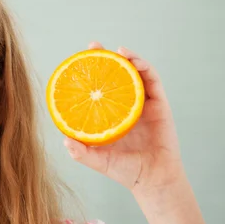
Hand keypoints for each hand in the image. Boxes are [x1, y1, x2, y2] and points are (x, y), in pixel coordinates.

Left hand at [63, 41, 184, 191]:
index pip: (97, 87)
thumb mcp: (98, 160)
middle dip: (104, 57)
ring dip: (127, 57)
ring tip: (117, 50)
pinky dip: (144, 68)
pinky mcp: (160, 104)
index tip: (76, 61)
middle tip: (93, 45)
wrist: (153, 179)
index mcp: (108, 114)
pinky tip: (134, 62)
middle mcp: (124, 105)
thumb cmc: (125, 170)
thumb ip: (81, 153)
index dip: (88, 72)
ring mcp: (142, 103)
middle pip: (114, 74)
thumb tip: (64, 140)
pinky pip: (153, 81)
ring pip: (134, 73)